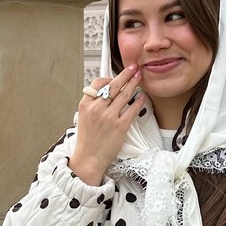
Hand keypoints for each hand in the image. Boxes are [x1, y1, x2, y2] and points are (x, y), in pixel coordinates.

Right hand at [68, 66, 144, 184]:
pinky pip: (132, 110)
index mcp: (86, 105)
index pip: (97, 83)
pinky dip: (138, 102)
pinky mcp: (120, 126)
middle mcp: (97, 109)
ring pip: (124, 95)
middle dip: (125, 74)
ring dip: (134, 84)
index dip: (108, 77)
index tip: (116, 75)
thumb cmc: (88, 139)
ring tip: (139, 77)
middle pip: (113, 85)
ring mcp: (109, 117)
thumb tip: (106, 91)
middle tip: (133, 67)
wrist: (89, 158)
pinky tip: (142, 97)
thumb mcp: (84, 117)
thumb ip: (93, 103)